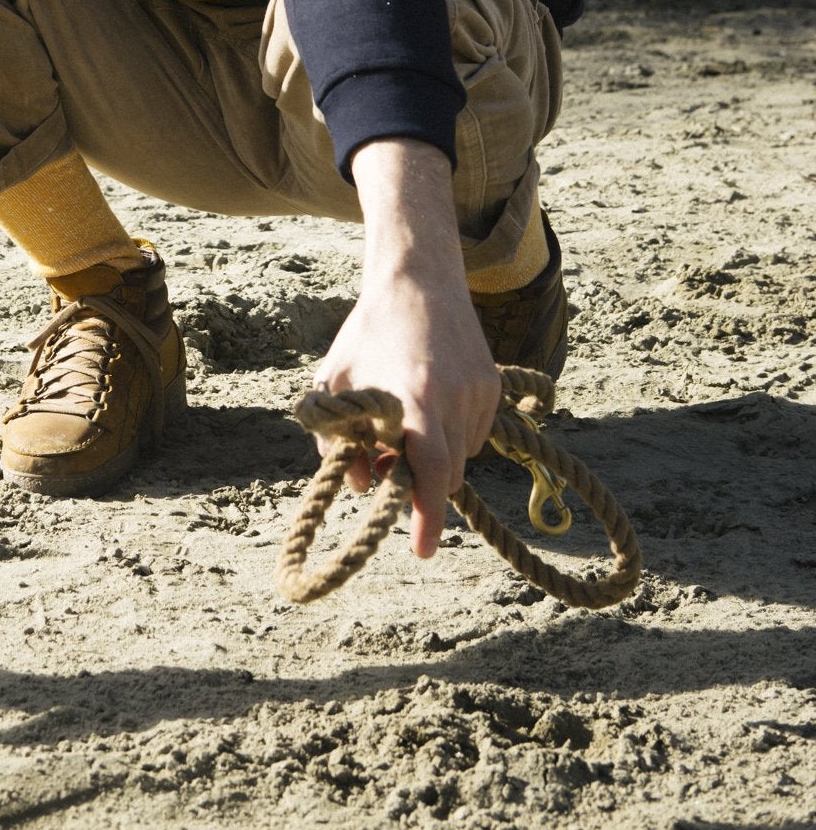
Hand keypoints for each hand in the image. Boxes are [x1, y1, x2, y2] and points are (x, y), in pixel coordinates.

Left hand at [311, 139, 499, 559]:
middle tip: (383, 466)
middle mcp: (455, 396)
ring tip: (403, 421)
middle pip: (447, 474)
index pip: (430, 471)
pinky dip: (452, 434)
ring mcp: (479, 390)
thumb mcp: (336, 384)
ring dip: (436, 457)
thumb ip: (337, 439)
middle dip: (421, 485)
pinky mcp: (493, 383)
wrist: (417, 278)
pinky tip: (428, 402)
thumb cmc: (367, 333)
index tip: (421, 551)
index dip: (427, 516)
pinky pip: (475, 431)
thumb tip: (359, 486)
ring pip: (463, 456)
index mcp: (414, 396)